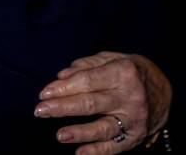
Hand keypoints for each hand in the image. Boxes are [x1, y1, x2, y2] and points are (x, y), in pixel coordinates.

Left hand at [34, 51, 171, 153]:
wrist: (161, 90)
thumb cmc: (128, 70)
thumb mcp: (110, 58)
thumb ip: (85, 65)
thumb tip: (61, 76)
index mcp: (122, 72)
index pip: (87, 81)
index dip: (64, 88)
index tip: (44, 93)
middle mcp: (129, 96)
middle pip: (91, 103)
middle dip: (63, 108)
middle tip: (40, 111)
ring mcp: (133, 118)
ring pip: (102, 127)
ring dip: (79, 132)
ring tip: (59, 135)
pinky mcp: (135, 136)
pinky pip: (114, 146)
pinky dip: (97, 152)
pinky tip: (79, 153)